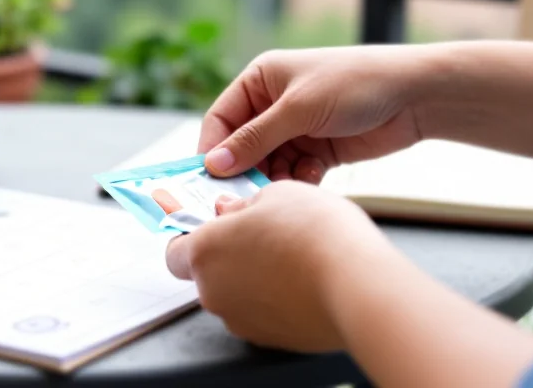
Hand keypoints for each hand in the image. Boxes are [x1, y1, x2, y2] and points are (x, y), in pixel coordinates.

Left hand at [165, 180, 393, 352]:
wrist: (357, 284)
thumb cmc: (316, 232)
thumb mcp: (277, 193)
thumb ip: (243, 204)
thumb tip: (230, 211)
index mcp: (204, 251)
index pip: (175, 251)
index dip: (194, 239)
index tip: (216, 229)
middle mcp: (212, 290)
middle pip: (208, 274)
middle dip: (229, 257)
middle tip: (262, 237)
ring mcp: (239, 319)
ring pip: (235, 295)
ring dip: (253, 279)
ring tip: (291, 258)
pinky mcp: (268, 339)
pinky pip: (261, 314)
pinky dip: (274, 300)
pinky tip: (302, 282)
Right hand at [199, 45, 429, 180]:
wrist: (415, 95)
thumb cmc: (354, 84)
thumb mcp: (297, 110)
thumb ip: (253, 139)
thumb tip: (213, 164)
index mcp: (261, 80)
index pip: (221, 119)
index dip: (212, 149)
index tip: (208, 181)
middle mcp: (273, 104)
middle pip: (242, 147)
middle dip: (245, 170)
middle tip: (243, 197)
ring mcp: (296, 128)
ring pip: (268, 164)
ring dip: (274, 178)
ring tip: (285, 187)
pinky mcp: (318, 149)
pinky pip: (294, 172)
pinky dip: (298, 179)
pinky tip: (313, 175)